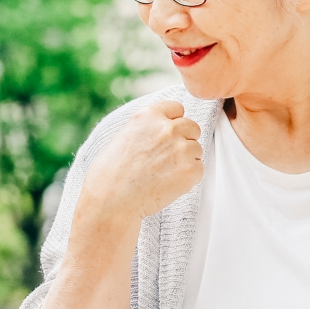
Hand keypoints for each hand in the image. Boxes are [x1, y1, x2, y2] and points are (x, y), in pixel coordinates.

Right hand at [81, 100, 203, 223]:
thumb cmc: (111, 173)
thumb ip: (148, 128)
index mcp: (149, 116)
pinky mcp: (191, 170)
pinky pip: (199, 169)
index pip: (177, 108)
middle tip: (167, 158)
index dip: (173, 122)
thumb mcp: (124, 136)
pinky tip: (168, 184)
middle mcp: (168, 128)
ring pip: (196, 149)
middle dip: (183, 140)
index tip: (167, 135)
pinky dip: (188, 178)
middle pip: (192, 127)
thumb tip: (164, 130)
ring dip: (186, 160)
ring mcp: (182, 148)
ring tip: (163, 173)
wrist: (111, 200)